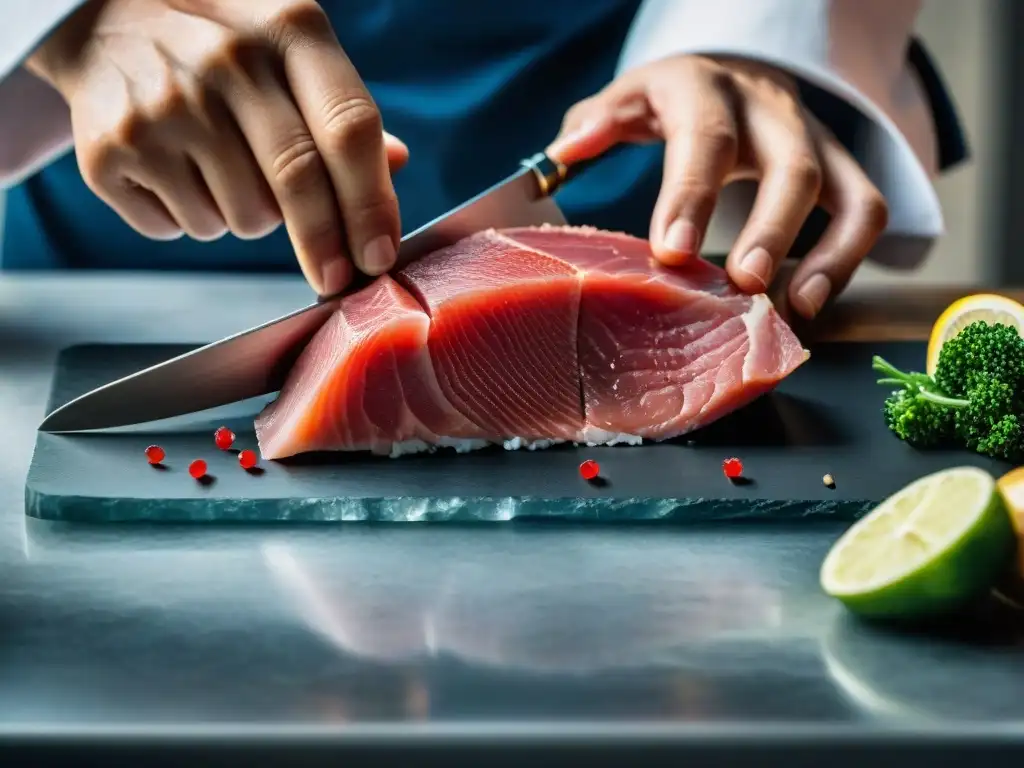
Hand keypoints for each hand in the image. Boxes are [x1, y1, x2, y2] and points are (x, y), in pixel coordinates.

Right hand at [26, 0, 406, 295]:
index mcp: (286, 26)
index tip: (379, 254)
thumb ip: (340, 106)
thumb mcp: (287, 45)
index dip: (371, 203)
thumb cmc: (221, 43)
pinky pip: (185, 227)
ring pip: (244, 217)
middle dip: (325, 244)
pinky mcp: (112, 150)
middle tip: (334, 277)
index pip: (348, 127)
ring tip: (222, 169)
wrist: (99, 17)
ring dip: (249, 217)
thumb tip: (396, 163)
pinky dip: (193, 218)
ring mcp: (164, 105)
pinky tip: (178, 171)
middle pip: (297, 180)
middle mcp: (225, 59)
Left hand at [547, 56, 888, 318]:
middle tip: (742, 284)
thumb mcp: (632, 96)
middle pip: (792, 165)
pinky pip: (865, 211)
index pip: (706, 138)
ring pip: (846, 191)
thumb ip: (597, 121)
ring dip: (827, 255)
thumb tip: (564, 152)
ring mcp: (815, 139)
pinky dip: (846, 260)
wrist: (736, 70)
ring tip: (794, 307)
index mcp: (706, 91)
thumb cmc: (674, 99)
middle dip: (770, 230)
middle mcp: (770, 111)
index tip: (673, 252)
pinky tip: (809, 302)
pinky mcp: (841, 167)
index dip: (692, 195)